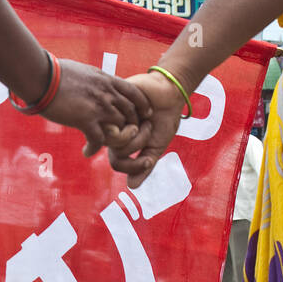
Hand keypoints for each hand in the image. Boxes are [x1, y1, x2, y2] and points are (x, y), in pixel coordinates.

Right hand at [38, 59, 153, 159]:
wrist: (42, 77)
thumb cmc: (55, 72)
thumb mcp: (82, 71)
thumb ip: (92, 79)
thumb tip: (90, 81)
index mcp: (107, 80)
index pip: (134, 92)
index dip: (142, 105)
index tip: (144, 113)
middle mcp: (107, 94)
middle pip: (130, 113)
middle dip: (132, 126)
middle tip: (126, 136)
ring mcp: (98, 107)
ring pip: (119, 129)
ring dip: (115, 140)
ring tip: (107, 146)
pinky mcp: (86, 120)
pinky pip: (99, 140)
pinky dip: (94, 149)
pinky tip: (87, 152)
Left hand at [107, 71, 187, 187]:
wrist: (171, 94)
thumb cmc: (163, 120)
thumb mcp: (156, 147)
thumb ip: (144, 167)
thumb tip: (132, 187)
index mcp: (120, 144)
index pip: (117, 163)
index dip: (134, 166)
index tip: (149, 160)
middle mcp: (113, 131)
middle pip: (117, 149)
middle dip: (138, 142)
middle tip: (148, 128)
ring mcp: (112, 116)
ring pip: (116, 135)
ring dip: (138, 131)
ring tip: (147, 119)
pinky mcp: (114, 99)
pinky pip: (120, 116)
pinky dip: (138, 116)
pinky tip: (144, 109)